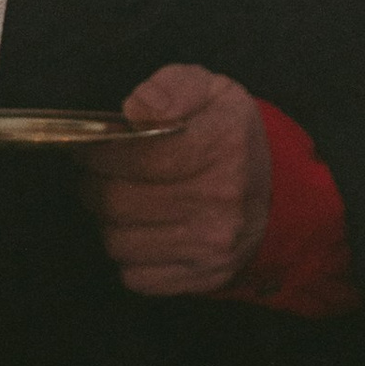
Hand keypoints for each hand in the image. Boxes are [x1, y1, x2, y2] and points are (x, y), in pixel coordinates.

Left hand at [76, 64, 269, 295]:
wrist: (276, 195)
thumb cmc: (229, 137)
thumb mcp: (210, 91)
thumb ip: (171, 88)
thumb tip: (135, 110)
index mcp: (223, 144)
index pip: (138, 155)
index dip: (99, 152)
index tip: (87, 147)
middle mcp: (220, 198)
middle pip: (119, 201)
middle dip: (93, 185)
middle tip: (94, 174)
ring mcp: (212, 244)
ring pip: (119, 242)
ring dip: (108, 221)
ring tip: (119, 201)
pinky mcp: (202, 277)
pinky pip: (135, 275)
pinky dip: (129, 255)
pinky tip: (142, 231)